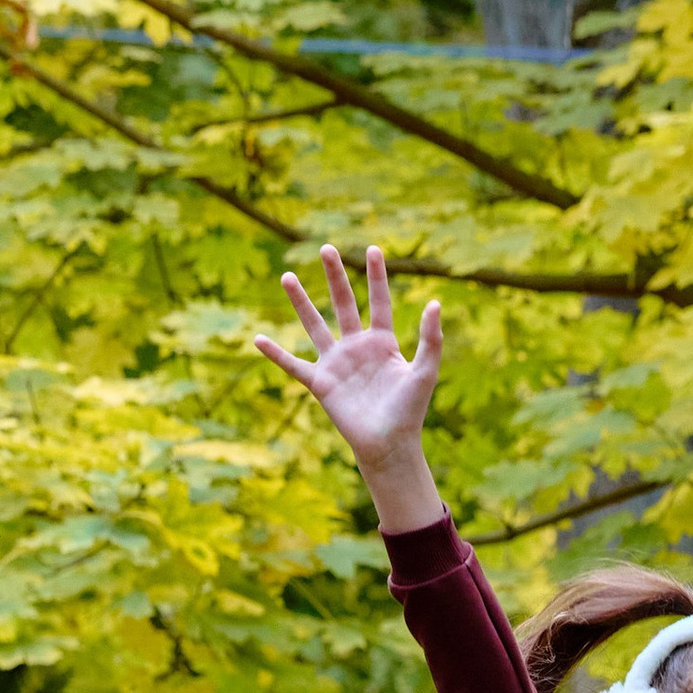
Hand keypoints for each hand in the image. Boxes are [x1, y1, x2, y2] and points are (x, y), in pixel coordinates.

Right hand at [255, 243, 444, 527]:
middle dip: (335, 277)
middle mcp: (357, 347)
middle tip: (326, 248)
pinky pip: (293, 365)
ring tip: (287, 276)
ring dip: (301, 301)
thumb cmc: (409, 411)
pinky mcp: (320, 383)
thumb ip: (430, 339)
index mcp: (382, 343)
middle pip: (343, 304)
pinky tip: (258, 339)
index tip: (374, 249)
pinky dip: (276, 354)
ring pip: (314, 325)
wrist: (389, 445)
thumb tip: (435, 303)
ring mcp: (336, 363)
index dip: (376, 276)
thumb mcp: (424, 372)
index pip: (378, 302)